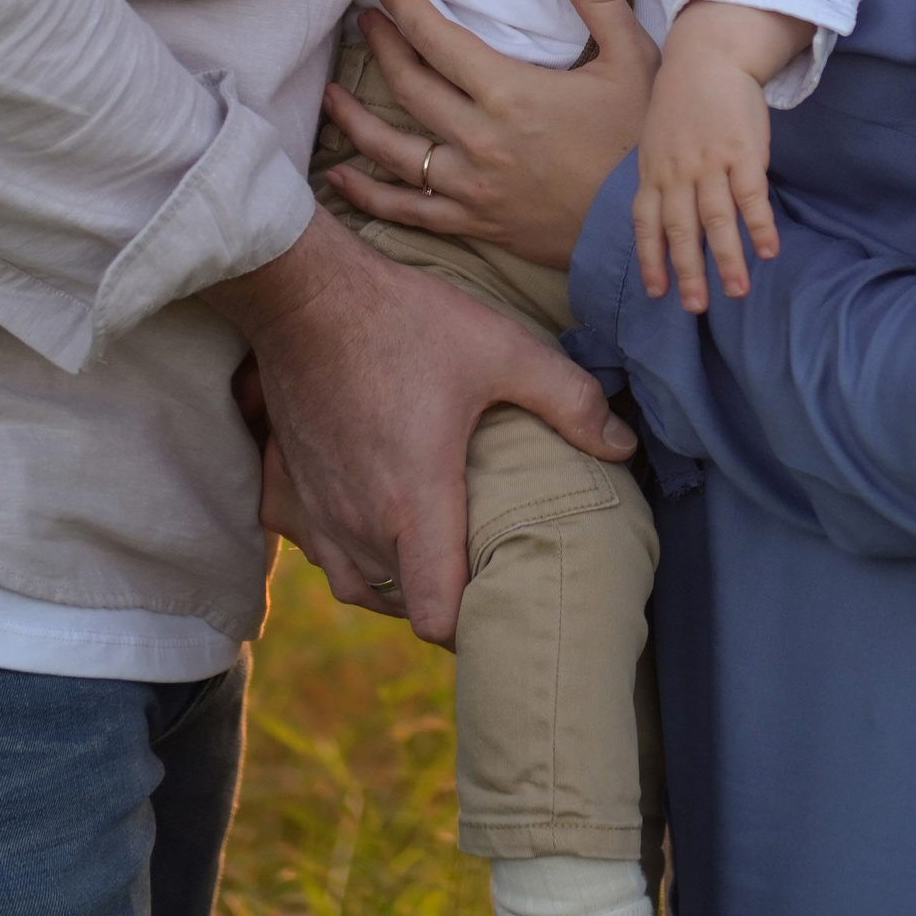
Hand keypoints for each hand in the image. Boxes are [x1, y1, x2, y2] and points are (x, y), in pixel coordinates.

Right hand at [205, 208, 633, 642]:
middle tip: (485, 568)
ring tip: (439, 551)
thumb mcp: (501, 349)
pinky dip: (356, 555)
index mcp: (414, 503)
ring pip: (361, 584)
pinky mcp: (292, 486)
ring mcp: (319, 508)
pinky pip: (325, 554)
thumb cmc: (406, 320)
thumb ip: (569, 399)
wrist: (305, 291)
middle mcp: (360, 521)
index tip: (500, 595)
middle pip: (405, 603)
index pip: (436, 617)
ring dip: (400, 579)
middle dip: (445, 596)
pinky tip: (381, 520)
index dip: (472, 623)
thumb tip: (624, 445)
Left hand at [325, 0, 657, 270]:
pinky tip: (340, 179)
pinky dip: (369, 196)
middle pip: (409, 86)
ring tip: (330, 96)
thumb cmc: (642, 142)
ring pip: (393, 151)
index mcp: (511, 93)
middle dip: (380, 46)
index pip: (437, 39)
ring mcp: (472, 186)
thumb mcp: (633, 61)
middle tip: (362, 20)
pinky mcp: (476, 223)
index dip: (402, 4)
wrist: (647, 231)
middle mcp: (480, 139)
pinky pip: (409, 210)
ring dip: (355, 120)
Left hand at [633, 2, 800, 312]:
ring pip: (716, 220)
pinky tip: (769, 250)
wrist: (710, 54)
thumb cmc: (684, 100)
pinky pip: (751, 196)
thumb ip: (660, 176)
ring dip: (727, 259)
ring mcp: (711, 162)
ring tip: (738, 291)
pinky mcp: (744, 151)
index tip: (657, 292)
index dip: (651, 259)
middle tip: (695, 308)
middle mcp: (678, 170)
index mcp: (653, 169)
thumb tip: (663, 217)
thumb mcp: (657, 137)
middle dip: (688, 271)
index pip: (646, 222)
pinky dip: (759, 225)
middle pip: (681, 229)